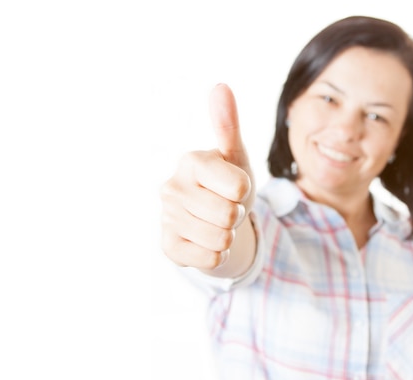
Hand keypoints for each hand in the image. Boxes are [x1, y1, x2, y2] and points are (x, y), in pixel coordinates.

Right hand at [160, 83, 254, 271]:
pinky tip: (205, 241)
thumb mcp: (235, 157)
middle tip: (224, 208)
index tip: (233, 187)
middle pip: (230, 215)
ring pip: (221, 240)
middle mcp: (171, 188)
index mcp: (190, 161)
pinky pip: (210, 259)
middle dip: (235, 216)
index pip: (239, 186)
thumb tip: (220, 86)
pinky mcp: (168, 247)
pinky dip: (217, 255)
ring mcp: (166, 219)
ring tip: (216, 224)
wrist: (214, 221)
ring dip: (227, 236)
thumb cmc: (226, 184)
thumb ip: (228, 125)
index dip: (245, 191)